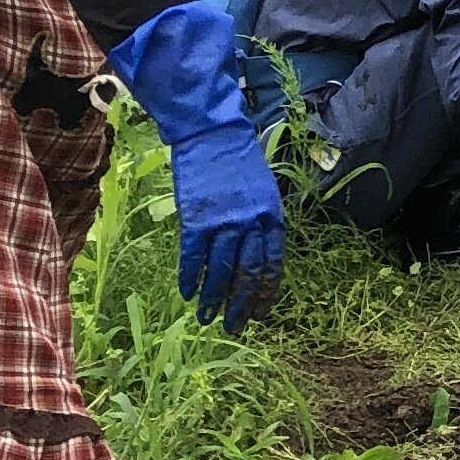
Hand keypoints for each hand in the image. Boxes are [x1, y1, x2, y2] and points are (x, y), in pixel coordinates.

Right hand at [108, 1, 288, 330]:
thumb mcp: (262, 190)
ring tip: (209, 318)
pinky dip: (190, 276)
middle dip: (241, 303)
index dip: (265, 291)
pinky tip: (187, 293)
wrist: (212, 133)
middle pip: (248, 273)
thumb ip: (261, 222)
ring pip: (221, 270)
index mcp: (272, 215)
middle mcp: (252, 222)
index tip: (259, 313)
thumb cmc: (239, 160)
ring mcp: (224, 221)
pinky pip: (194, 256)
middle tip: (235, 327)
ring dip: (214, 298)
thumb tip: (256, 255)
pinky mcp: (197, 217)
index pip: (272, 263)